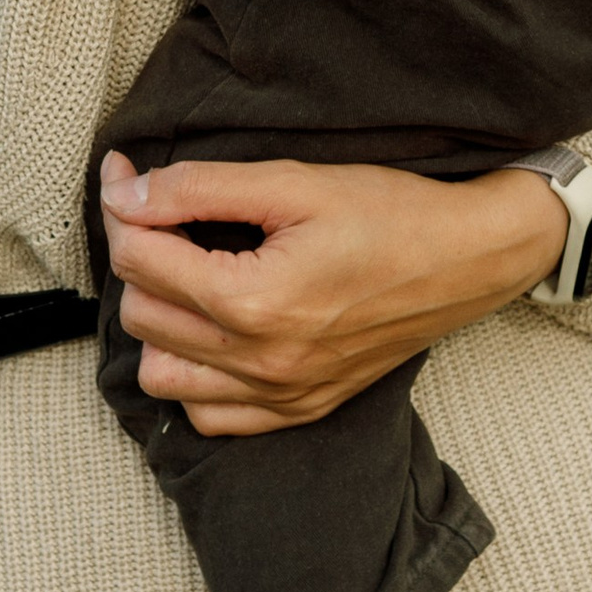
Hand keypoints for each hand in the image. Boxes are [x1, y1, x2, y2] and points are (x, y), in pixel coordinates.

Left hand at [98, 151, 567, 437]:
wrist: (468, 258)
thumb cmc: (389, 211)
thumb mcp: (293, 179)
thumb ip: (198, 187)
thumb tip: (125, 191)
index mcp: (255, 301)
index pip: (140, 260)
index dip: (124, 205)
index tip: (126, 173)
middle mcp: (263, 363)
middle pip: (141, 315)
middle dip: (140, 257)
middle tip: (163, 214)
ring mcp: (283, 396)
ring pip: (162, 375)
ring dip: (159, 321)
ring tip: (188, 274)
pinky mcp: (301, 410)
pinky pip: (209, 417)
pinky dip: (195, 377)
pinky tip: (215, 331)